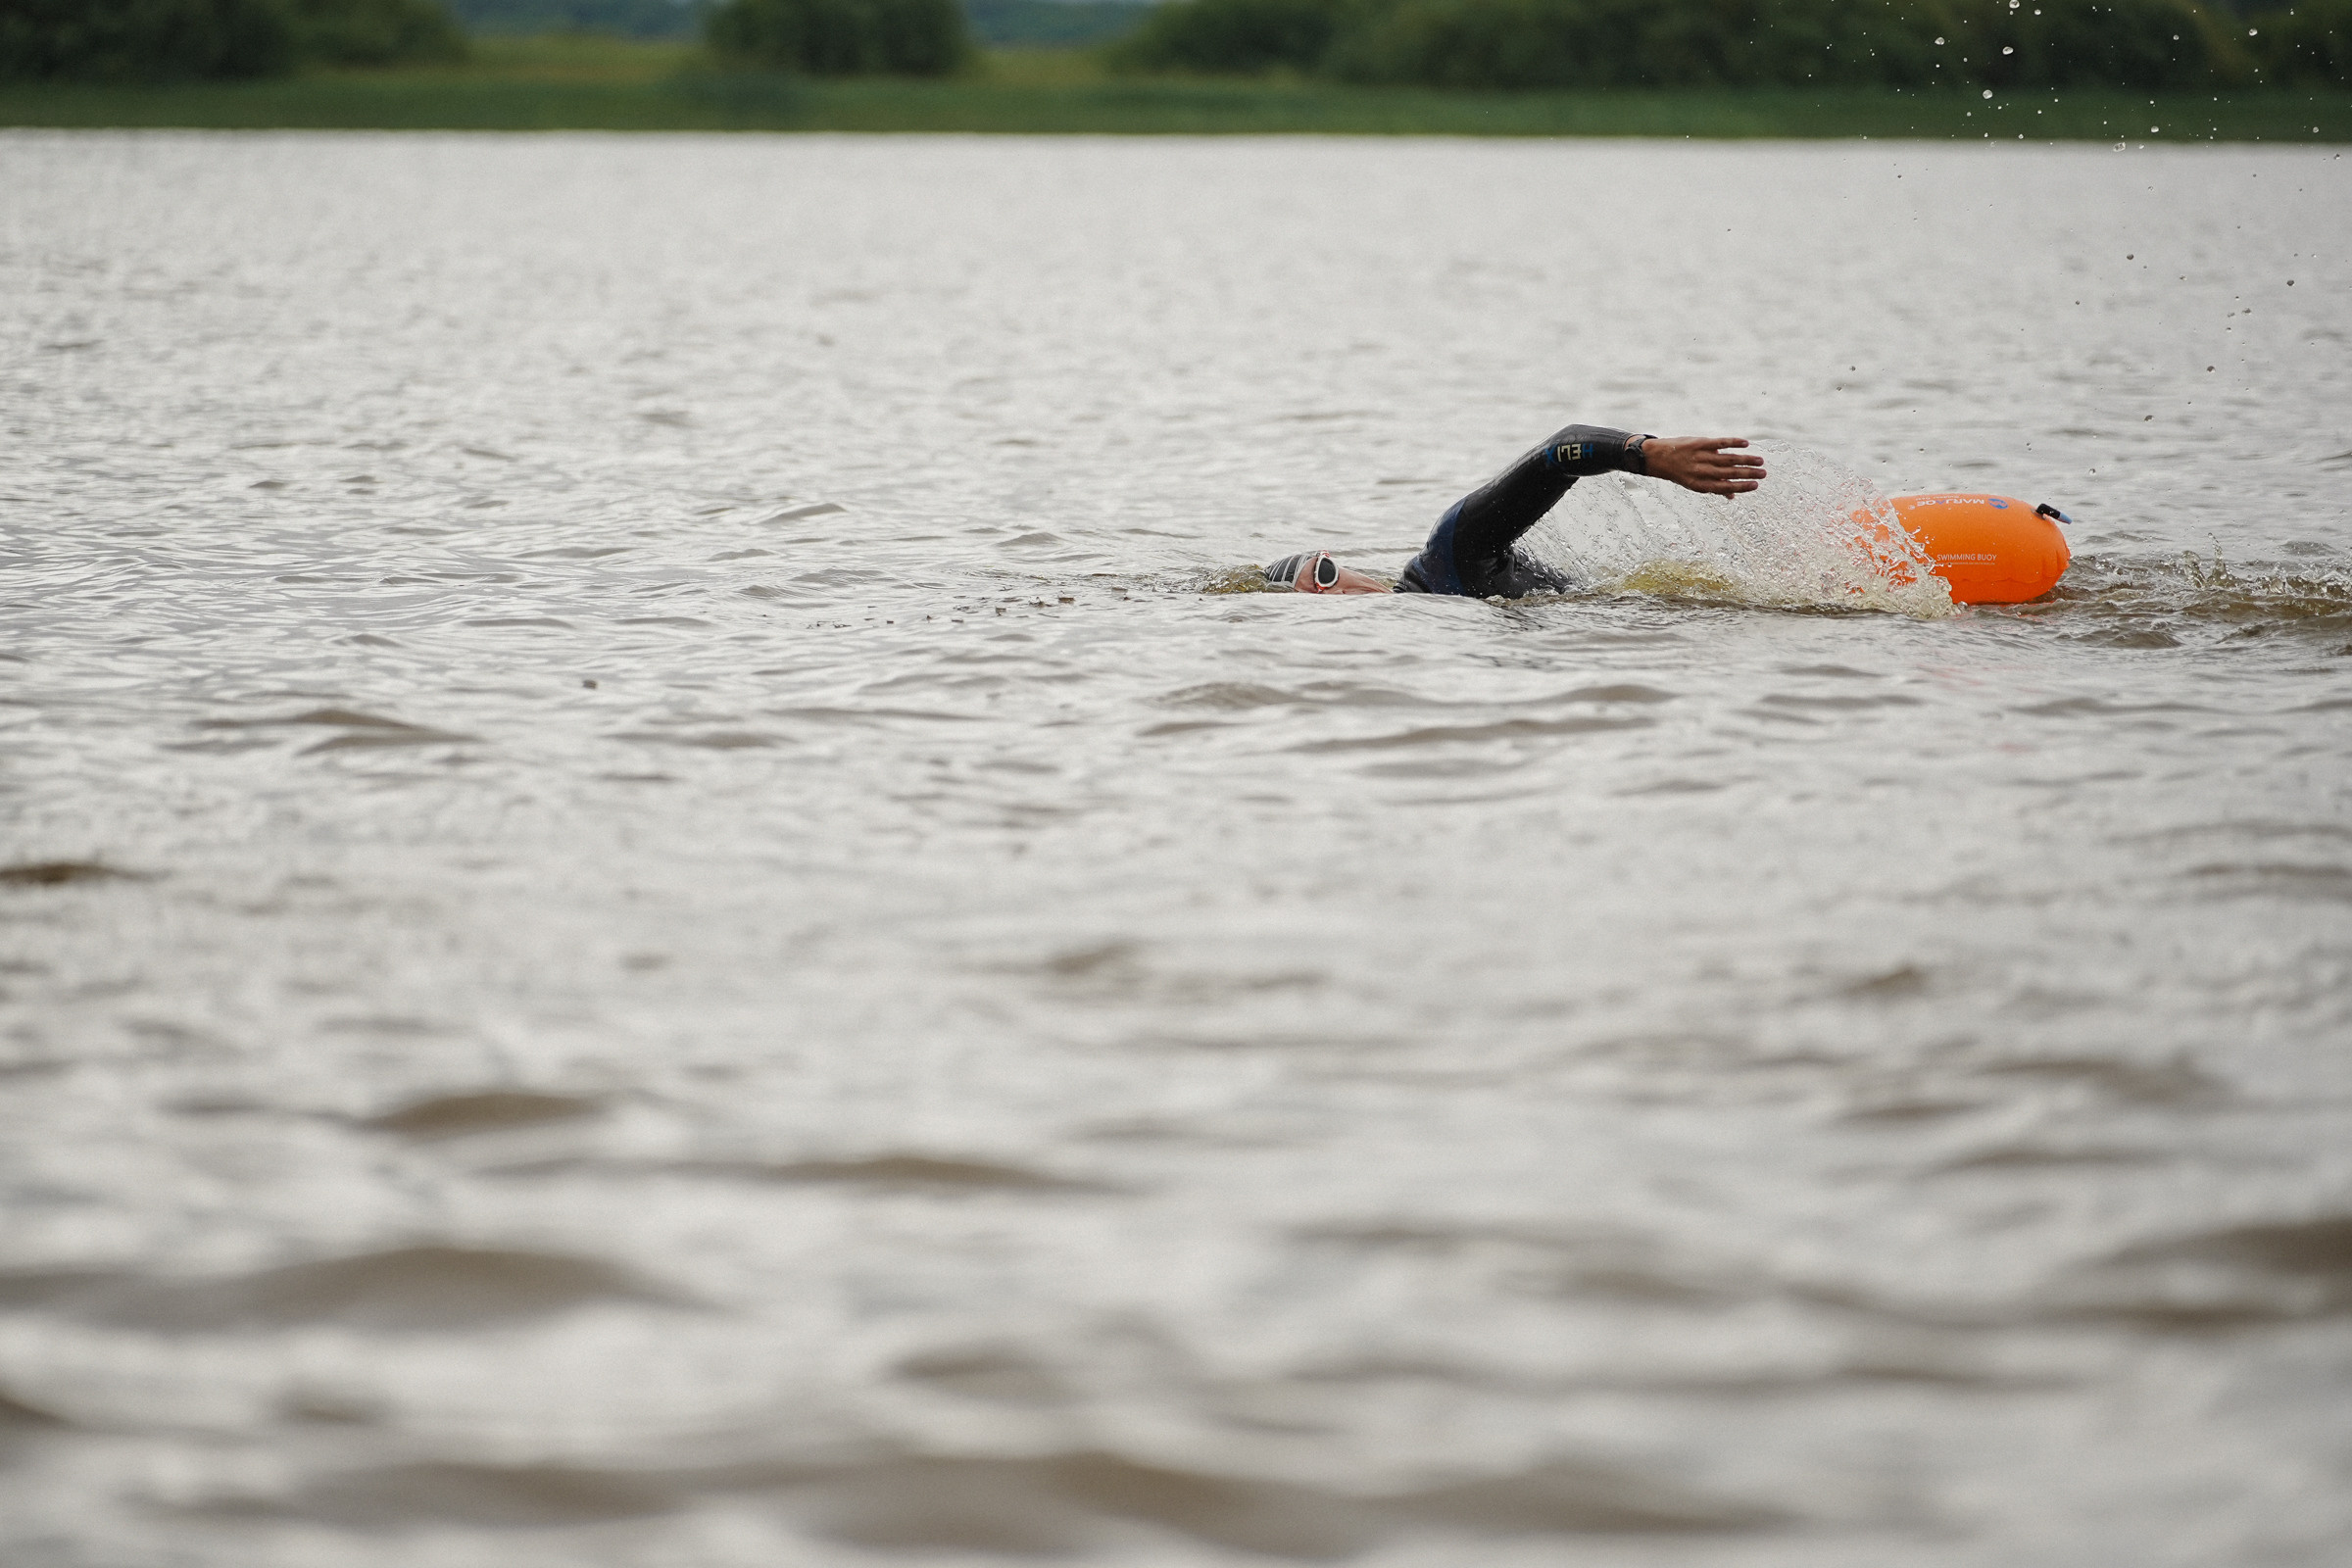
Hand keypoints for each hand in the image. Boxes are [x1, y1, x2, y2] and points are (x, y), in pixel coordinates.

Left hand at [1642, 437, 1765, 496]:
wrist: (1657, 457)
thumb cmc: (1679, 472)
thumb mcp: (1693, 483)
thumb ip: (1713, 487)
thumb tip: (1732, 496)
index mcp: (1700, 485)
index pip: (1725, 487)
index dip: (1742, 487)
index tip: (1756, 485)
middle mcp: (1701, 472)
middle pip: (1730, 473)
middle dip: (1748, 473)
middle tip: (1764, 473)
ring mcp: (1700, 457)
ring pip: (1728, 459)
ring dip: (1746, 459)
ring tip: (1760, 460)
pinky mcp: (1699, 443)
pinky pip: (1720, 443)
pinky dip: (1733, 443)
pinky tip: (1746, 444)